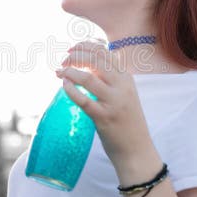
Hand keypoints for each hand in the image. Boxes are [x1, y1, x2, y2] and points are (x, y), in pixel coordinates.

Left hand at [57, 40, 159, 174]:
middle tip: (63, 61)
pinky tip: (64, 85)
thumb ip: (113, 78)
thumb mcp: (125, 94)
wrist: (137, 150)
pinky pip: (83, 99)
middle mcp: (122, 87)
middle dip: (75, 56)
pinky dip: (70, 89)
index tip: (71, 49)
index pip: (105, 52)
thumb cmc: (127, 122)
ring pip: (88, 78)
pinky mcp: (104, 117)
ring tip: (59, 72)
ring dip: (70, 71)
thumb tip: (94, 60)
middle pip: (96, 60)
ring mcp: (113, 102)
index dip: (85, 46)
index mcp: (127, 78)